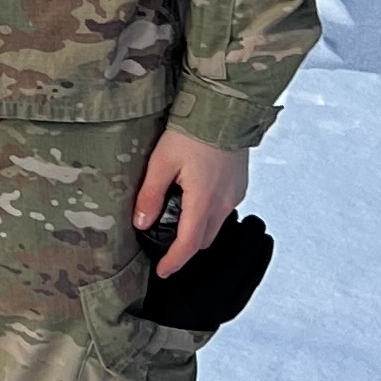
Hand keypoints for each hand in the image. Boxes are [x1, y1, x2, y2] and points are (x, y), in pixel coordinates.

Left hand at [134, 129, 247, 276]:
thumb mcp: (162, 161)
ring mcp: (236, 194)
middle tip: (165, 243)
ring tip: (177, 216)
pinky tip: (194, 196)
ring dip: (198, 228)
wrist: (225, 108)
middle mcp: (224, 203)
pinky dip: (209, 212)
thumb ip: (151, 194)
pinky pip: (224, 208)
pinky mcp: (240, 184)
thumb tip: (141, 222)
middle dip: (186, 246)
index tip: (162, 272)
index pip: (189, 244)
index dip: (175, 262)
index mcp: (204, 201)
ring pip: (216, 224)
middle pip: (204, 239)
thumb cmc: (192, 132)